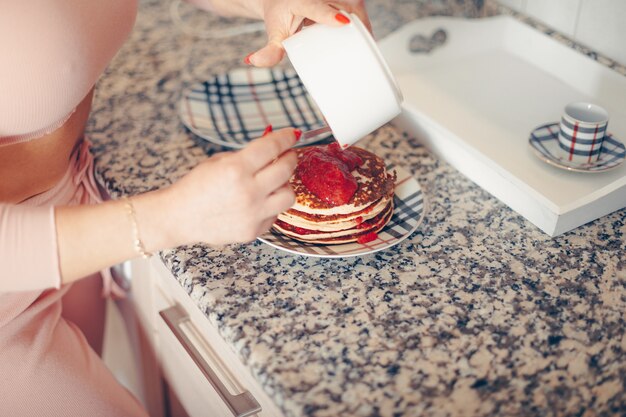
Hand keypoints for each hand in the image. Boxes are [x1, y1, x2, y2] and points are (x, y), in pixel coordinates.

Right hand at [139, 128, 298, 247]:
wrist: (180, 217)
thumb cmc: (196, 188)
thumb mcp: (218, 161)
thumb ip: (246, 155)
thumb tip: (271, 147)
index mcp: (236, 169)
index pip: (272, 147)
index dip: (286, 138)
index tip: (292, 134)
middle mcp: (248, 192)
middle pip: (286, 169)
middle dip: (290, 158)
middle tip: (288, 155)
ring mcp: (253, 213)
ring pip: (289, 195)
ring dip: (284, 185)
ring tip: (274, 182)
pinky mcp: (254, 230)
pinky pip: (274, 214)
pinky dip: (270, 205)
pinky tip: (257, 201)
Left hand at [248, 0, 370, 66]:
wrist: (281, 0)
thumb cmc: (280, 15)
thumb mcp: (274, 33)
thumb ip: (269, 49)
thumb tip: (254, 61)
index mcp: (299, 0)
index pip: (317, 6)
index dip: (330, 14)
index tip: (343, 22)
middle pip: (343, 4)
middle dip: (357, 21)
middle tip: (366, 43)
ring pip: (352, 4)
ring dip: (363, 22)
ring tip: (369, 43)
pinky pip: (355, 5)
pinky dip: (362, 20)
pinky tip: (367, 36)